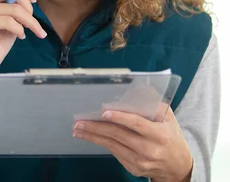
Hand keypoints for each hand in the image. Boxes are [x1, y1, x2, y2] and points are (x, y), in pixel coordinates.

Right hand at [0, 0, 46, 114]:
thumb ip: (16, 3)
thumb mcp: (9, 16)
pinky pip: (10, 21)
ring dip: (29, 21)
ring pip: (15, 8)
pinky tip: (20, 36)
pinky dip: (20, 30)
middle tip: (32, 21)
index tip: (34, 2)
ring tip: (31, 30)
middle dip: (29, 6)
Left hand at [73, 108, 192, 181]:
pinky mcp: (134, 168)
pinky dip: (101, 143)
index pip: (137, 124)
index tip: (104, 112)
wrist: (178, 166)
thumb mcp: (168, 118)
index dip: (120, 118)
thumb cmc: (171, 136)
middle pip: (119, 135)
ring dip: (92, 137)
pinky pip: (114, 152)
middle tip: (79, 122)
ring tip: (78, 129)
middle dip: (96, 127)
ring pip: (112, 146)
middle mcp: (150, 150)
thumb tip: (138, 87)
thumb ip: (154, 103)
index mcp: (160, 135)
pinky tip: (90, 136)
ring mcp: (141, 162)